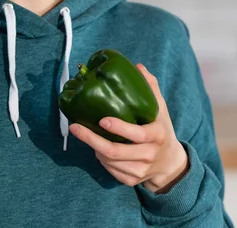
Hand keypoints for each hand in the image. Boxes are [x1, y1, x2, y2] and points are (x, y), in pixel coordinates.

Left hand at [69, 64, 188, 192]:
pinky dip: (100, 160)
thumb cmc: (160, 128)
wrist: (170, 163)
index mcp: (157, 135)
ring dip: (94, 148)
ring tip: (83, 134)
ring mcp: (141, 170)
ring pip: (111, 162)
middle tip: (75, 127)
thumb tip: (138, 66)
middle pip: (117, 152)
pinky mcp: (133, 180)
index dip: (120, 128)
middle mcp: (150, 155)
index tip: (102, 120)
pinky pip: (111, 172)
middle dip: (92, 140)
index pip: (138, 135)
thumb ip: (150, 87)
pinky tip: (95, 148)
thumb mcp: (160, 108)